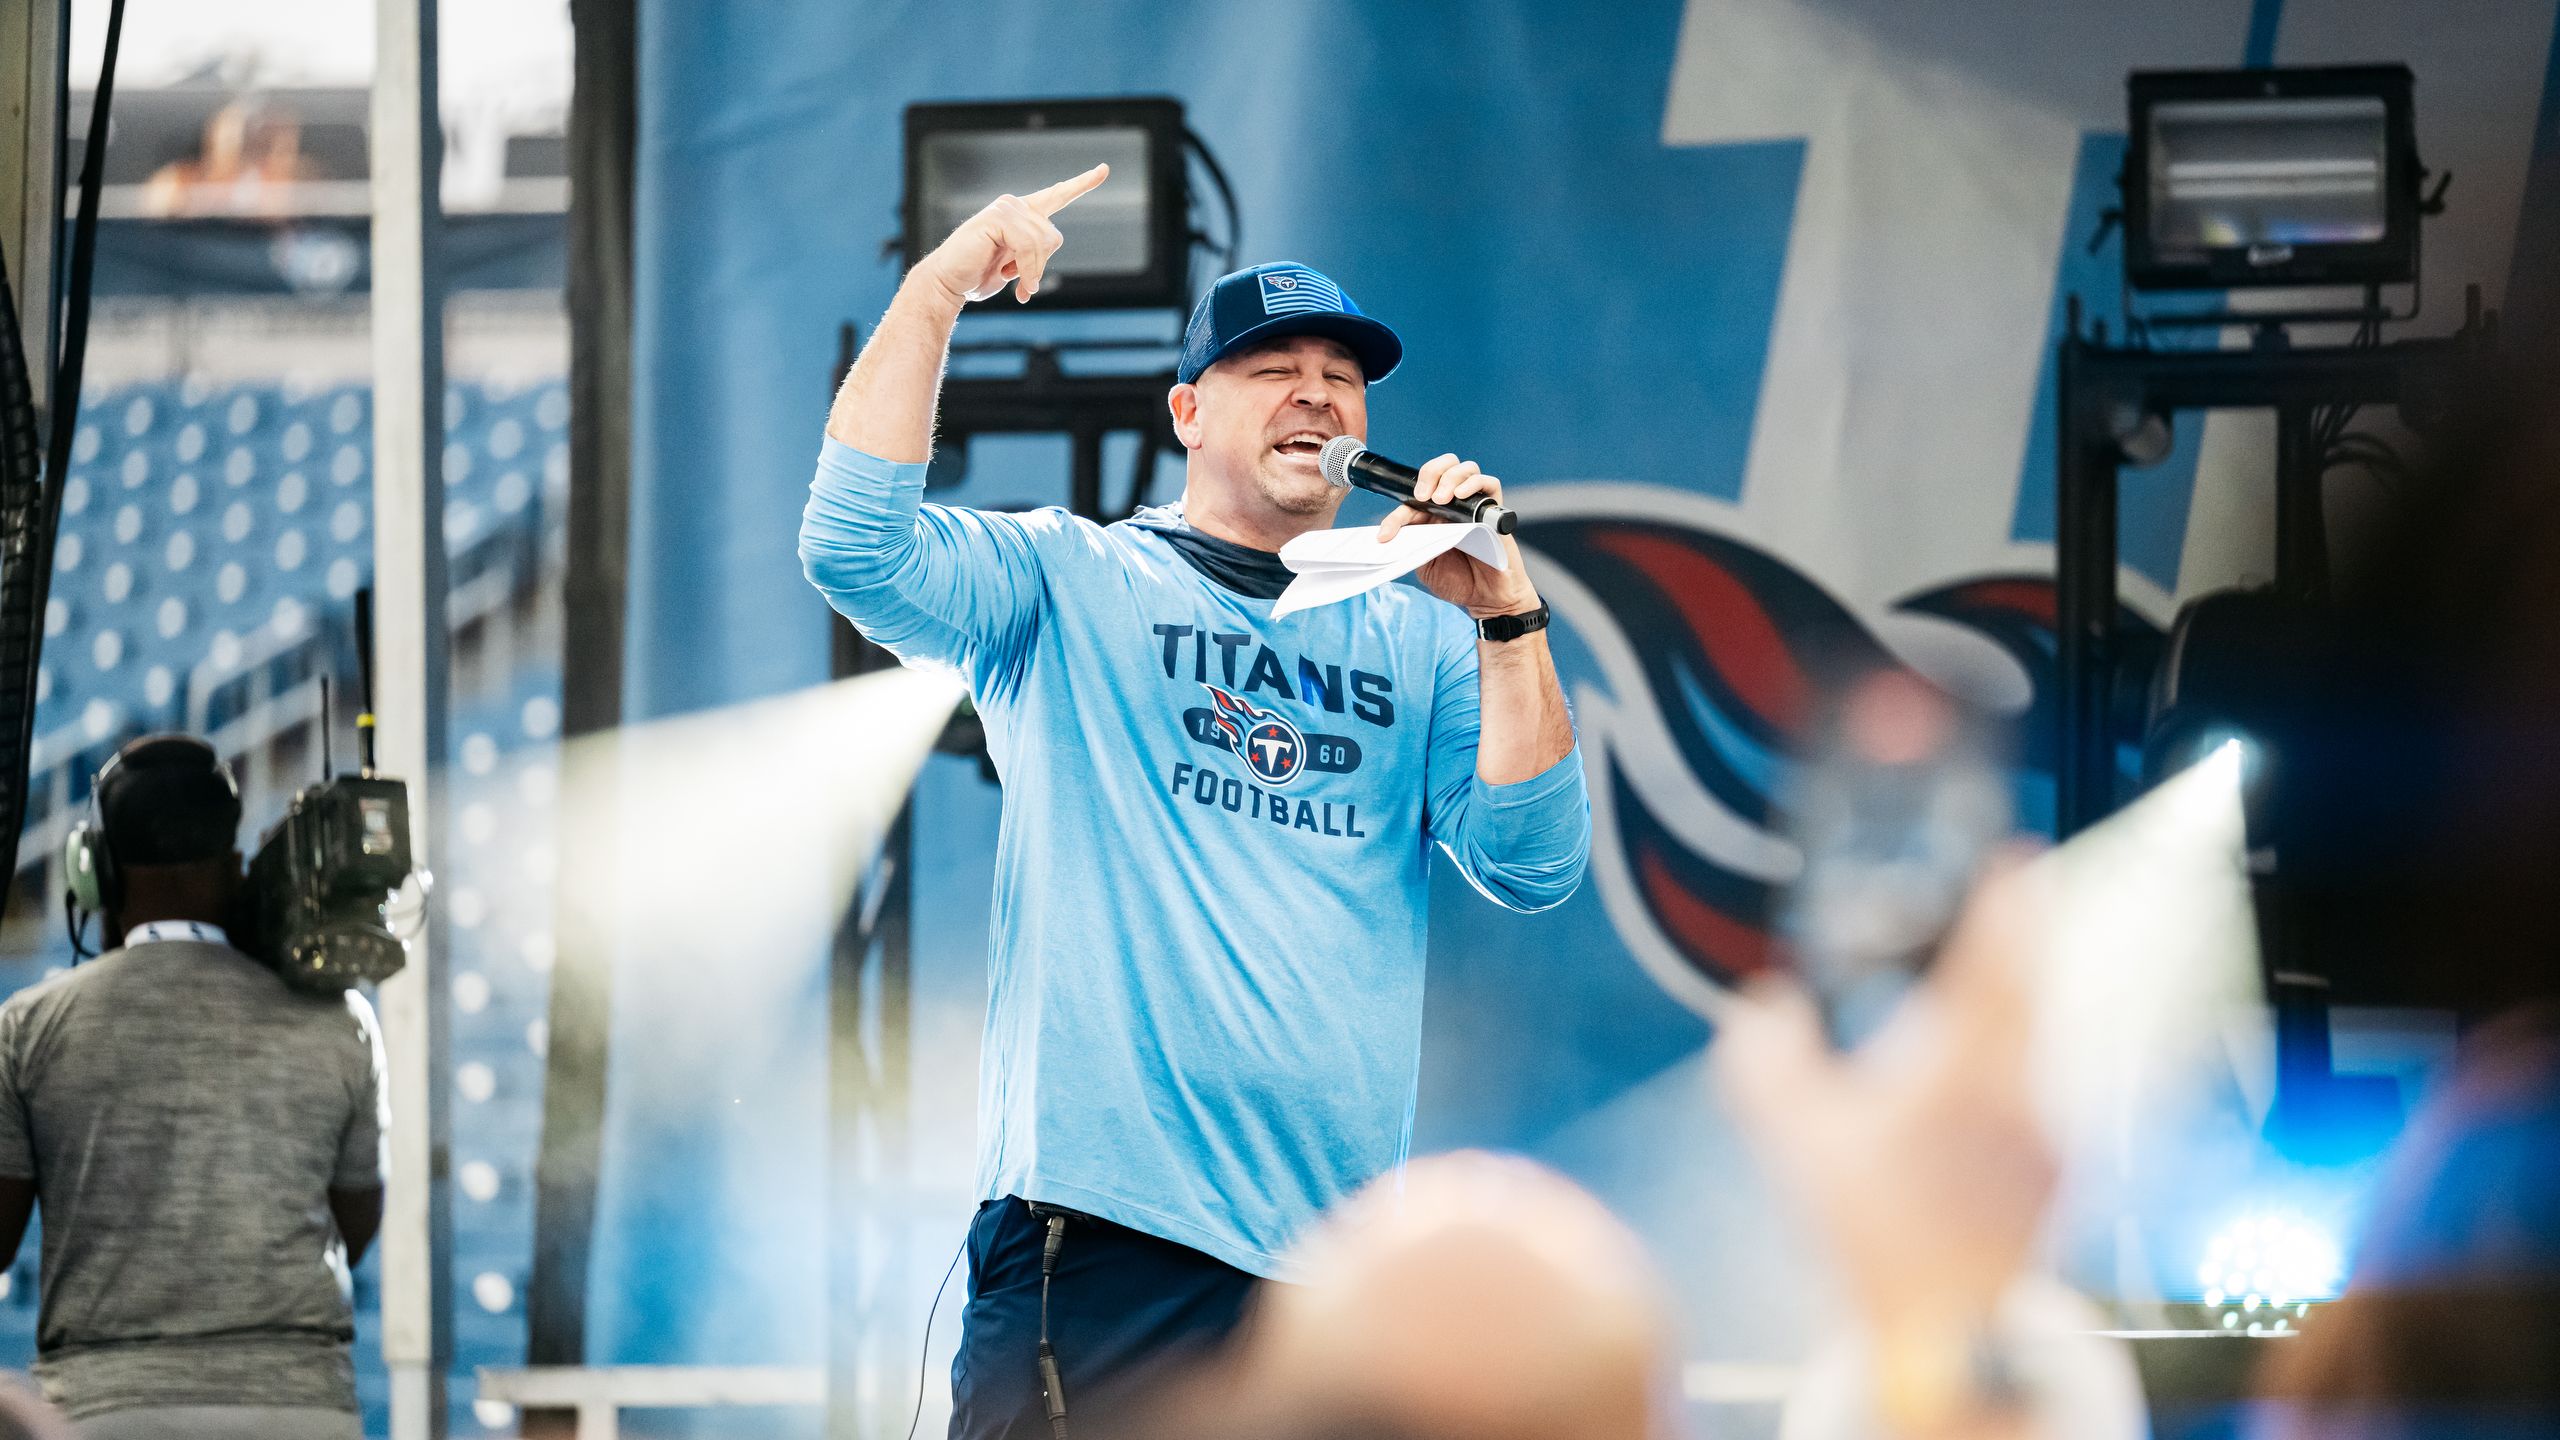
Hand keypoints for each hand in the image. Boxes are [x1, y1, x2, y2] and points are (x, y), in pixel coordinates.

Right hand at [912, 163, 1108, 306]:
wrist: (948, 282)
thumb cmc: (979, 275)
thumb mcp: (1017, 268)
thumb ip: (1035, 257)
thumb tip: (1041, 261)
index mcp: (1023, 215)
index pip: (1056, 195)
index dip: (1081, 184)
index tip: (1104, 170)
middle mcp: (1015, 205)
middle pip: (1053, 236)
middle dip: (1040, 265)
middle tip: (1020, 283)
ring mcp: (1005, 208)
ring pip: (1043, 242)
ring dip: (1031, 270)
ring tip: (1011, 280)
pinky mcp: (997, 217)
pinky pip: (1028, 245)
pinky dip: (1024, 267)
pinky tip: (1007, 276)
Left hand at [1377, 454, 1541, 619]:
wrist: (1487, 599)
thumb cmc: (1459, 583)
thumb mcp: (1426, 566)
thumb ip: (1415, 546)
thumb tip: (1395, 534)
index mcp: (1433, 517)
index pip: (1412, 501)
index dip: (1397, 514)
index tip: (1386, 535)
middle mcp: (1454, 506)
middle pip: (1443, 467)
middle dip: (1430, 473)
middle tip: (1423, 496)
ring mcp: (1475, 506)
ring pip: (1466, 469)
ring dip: (1450, 477)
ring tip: (1441, 499)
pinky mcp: (1495, 512)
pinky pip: (1490, 484)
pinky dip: (1474, 483)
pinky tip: (1461, 495)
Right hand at [1713, 856, 2056, 1341]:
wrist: (1943, 1332)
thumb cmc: (1867, 1231)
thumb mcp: (1794, 1140)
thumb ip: (1764, 1058)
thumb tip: (1763, 1004)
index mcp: (1965, 1069)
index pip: (1997, 963)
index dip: (2007, 903)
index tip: (2015, 856)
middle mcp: (2024, 1090)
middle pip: (2030, 991)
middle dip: (2018, 938)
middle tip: (2012, 891)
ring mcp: (2051, 1133)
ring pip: (2039, 1043)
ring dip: (2014, 1006)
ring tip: (1984, 980)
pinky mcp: (2059, 1171)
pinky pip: (2038, 1092)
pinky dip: (2012, 1066)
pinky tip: (1976, 1079)